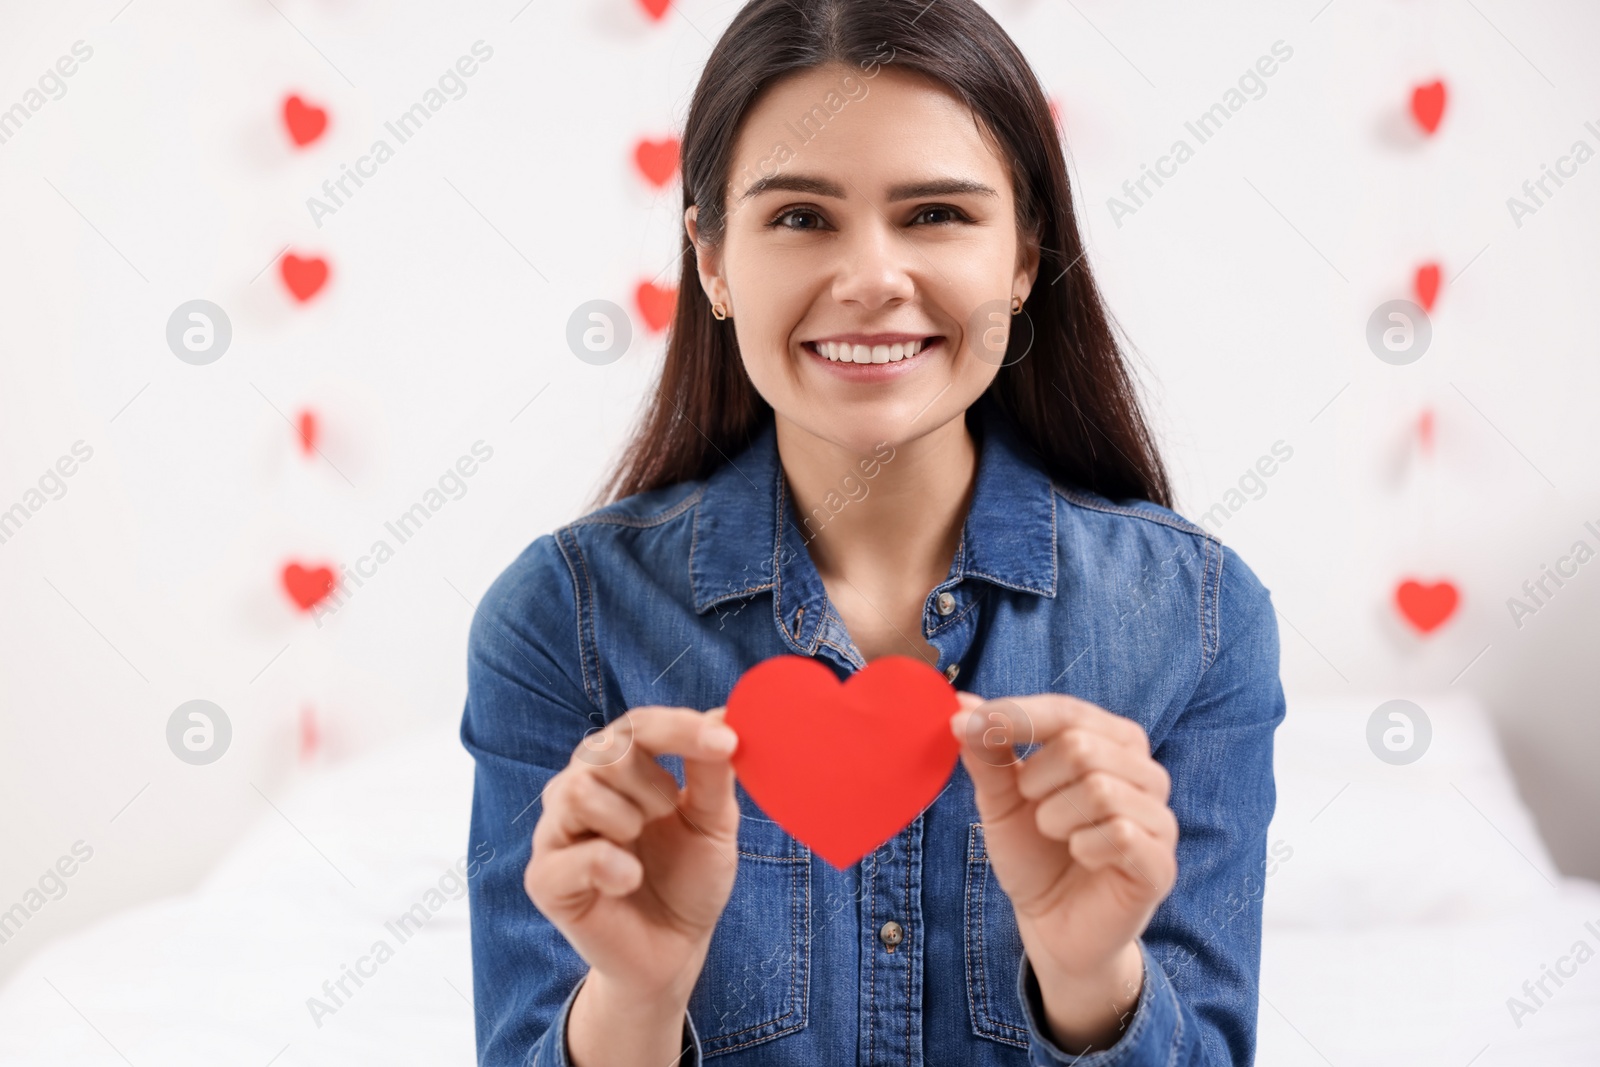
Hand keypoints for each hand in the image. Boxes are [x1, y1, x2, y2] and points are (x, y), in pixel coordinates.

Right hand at [525, 705, 740, 1005]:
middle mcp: (579, 786)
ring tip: (641, 847)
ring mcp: (556, 831)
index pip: (639, 725)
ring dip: (628, 819)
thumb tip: (723, 713)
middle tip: (668, 817)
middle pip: (606, 750)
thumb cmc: (688, 879)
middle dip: (654, 786)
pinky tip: (629, 879)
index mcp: (619, 766)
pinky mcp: (544, 879)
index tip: (728, 742)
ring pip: (578, 790)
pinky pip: (570, 855)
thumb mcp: (713, 824)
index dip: (682, 728)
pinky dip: (610, 864)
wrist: (672, 950)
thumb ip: (713, 773)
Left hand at [951, 692, 1176, 1043]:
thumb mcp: (1002, 799)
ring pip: (1100, 790)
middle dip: (1036, 780)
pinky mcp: (1161, 863)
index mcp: (1111, 741)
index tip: (964, 724)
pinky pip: (1121, 835)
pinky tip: (1081, 858)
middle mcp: (1144, 771)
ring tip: (1056, 835)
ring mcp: (1159, 817)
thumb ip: (989, 753)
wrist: (1052, 924)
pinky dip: (1082, 847)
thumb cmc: (1034, 853)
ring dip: (1055, 818)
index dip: (1015, 715)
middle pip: (1082, 746)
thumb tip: (961, 704)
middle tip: (1032, 808)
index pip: (1067, 710)